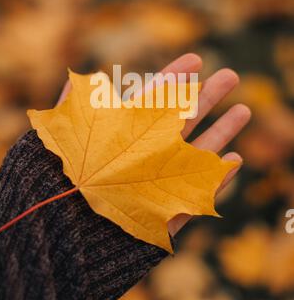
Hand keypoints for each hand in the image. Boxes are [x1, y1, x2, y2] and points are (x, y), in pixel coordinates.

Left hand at [57, 54, 250, 237]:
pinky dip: (219, 181)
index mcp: (121, 136)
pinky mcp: (166, 216)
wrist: (59, 241)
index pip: (153, 98)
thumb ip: (73, 109)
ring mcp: (158, 185)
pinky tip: (235, 161)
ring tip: (245, 109)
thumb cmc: (53, 186)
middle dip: (207, 96)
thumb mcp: (59, 141)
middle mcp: (143, 156)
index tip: (196, 58)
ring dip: (222, 132)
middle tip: (233, 75)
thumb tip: (77, 77)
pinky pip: (199, 195)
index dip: (174, 77)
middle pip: (182, 120)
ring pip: (197, 154)